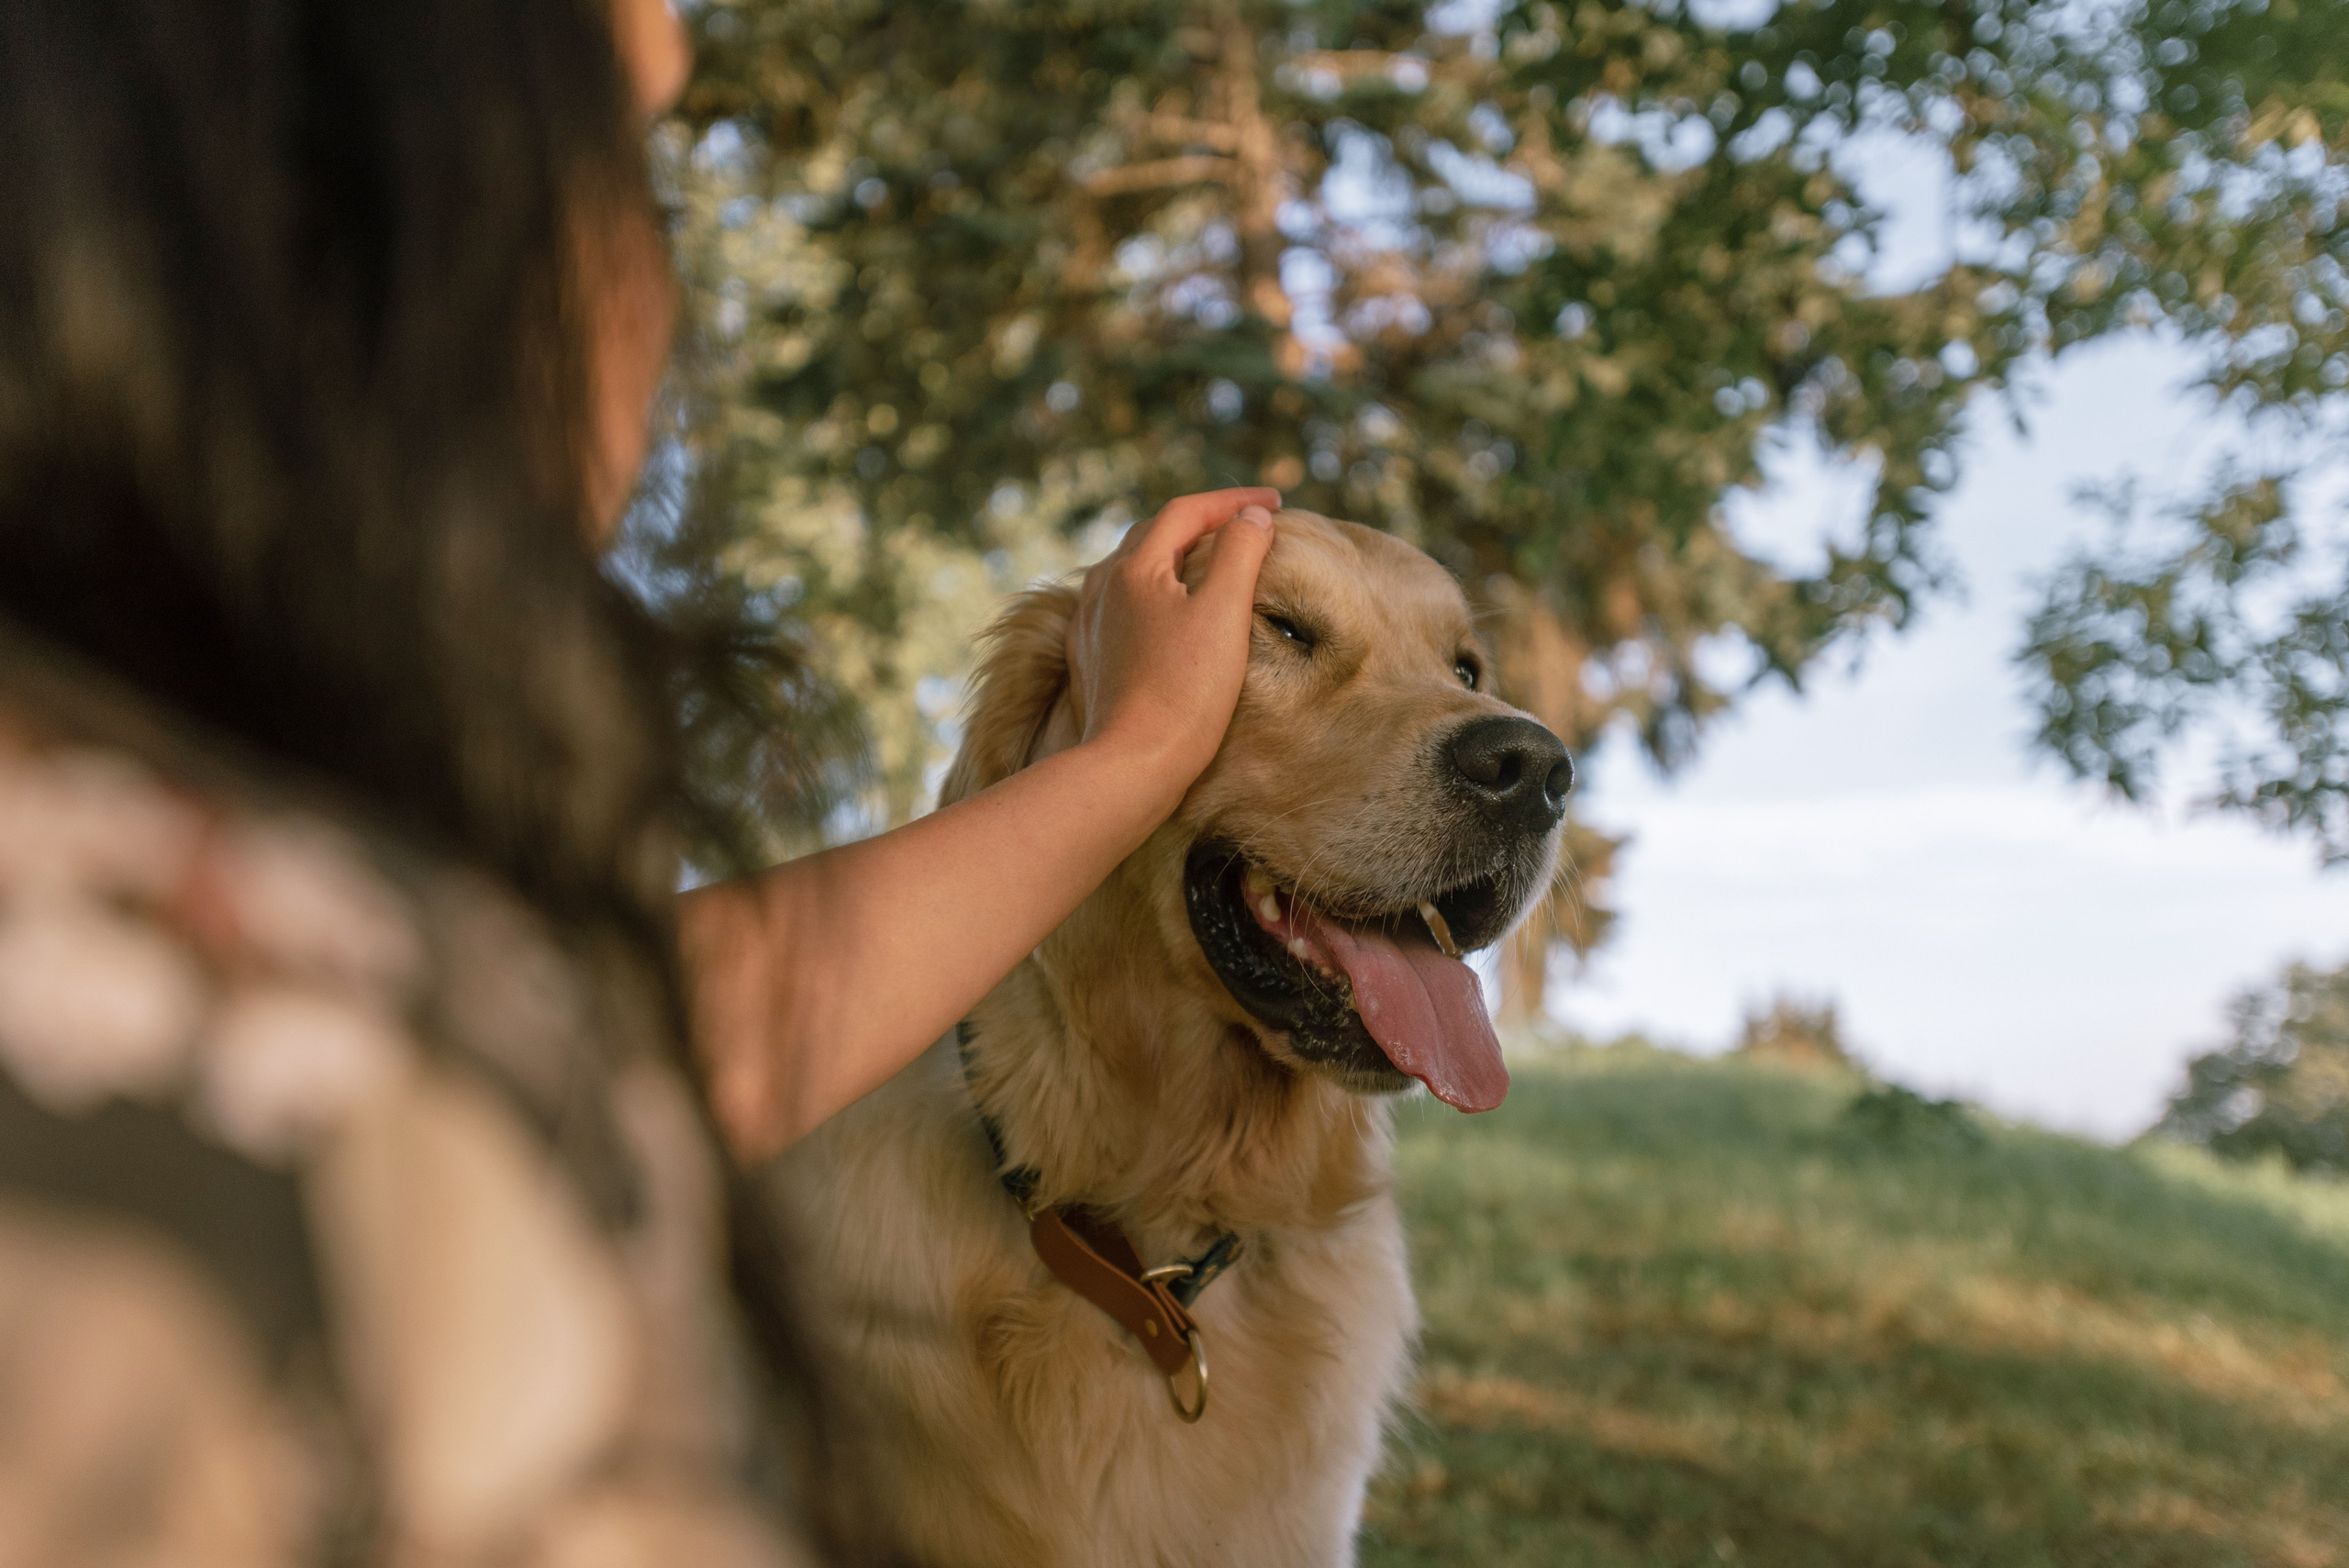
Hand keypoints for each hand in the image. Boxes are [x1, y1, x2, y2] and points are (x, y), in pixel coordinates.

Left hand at [1065, 488, 1278, 788]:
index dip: (1233, 501)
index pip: (1187, 511)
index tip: (1277, 503)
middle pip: (1156, 535)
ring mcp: (1092, 624)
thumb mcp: (1224, 612)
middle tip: (1247, 526)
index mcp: (1134, 567)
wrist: (1133, 764)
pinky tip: (1169, 610)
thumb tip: (1252, 516)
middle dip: (1204, 523)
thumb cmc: (1185, 690)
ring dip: (1177, 556)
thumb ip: (1240, 552)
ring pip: (1136, 570)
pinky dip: (1157, 593)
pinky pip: (1124, 606)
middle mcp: (1102, 587)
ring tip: (1212, 562)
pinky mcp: (1091, 658)